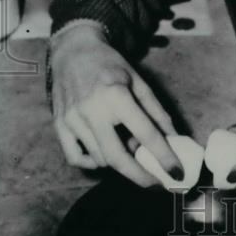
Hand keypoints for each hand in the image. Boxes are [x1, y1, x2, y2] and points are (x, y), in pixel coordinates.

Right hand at [49, 23, 182, 185]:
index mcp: (116, 94)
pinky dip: (92, 163)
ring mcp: (72, 118)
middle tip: (157, 185)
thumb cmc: (110, 65)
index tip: (177, 173)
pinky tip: (105, 154)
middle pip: (117, 157)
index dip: (164, 156)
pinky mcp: (58, 124)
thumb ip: (156, 111)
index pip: (145, 133)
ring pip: (99, 159)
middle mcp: (92, 109)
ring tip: (130, 151)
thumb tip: (174, 139)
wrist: (73, 51)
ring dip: (119, 164)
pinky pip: (75, 158)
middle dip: (141, 177)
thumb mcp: (138, 81)